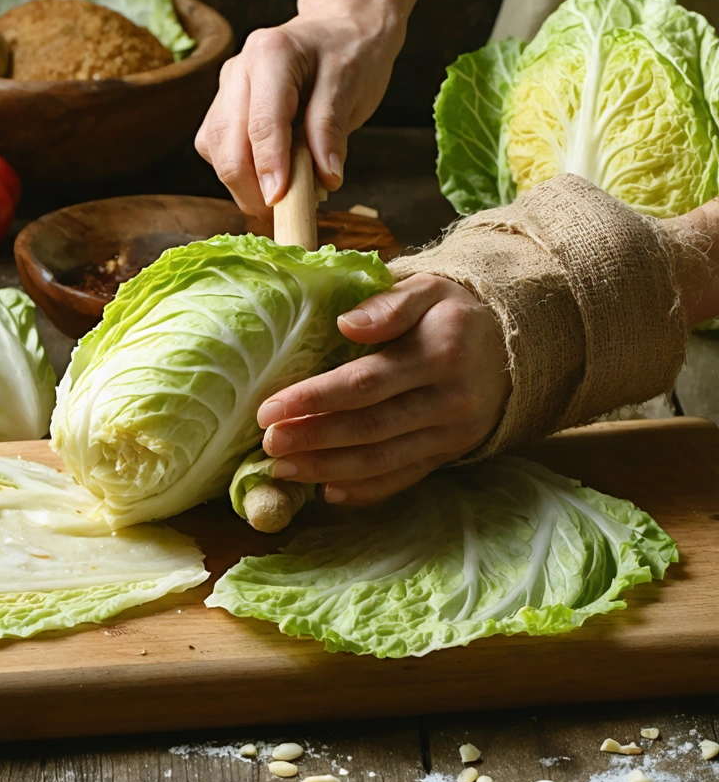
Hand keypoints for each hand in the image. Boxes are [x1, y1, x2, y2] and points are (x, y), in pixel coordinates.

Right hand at [194, 0, 404, 219]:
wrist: (343, 27)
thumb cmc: (352, 53)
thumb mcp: (353, 86)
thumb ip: (331, 130)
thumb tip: (325, 177)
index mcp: (271, 55)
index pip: (261, 124)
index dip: (268, 169)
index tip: (280, 203)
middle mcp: (238, 69)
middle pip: (225, 140)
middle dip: (247, 185)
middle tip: (279, 215)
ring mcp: (226, 88)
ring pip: (214, 147)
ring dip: (240, 182)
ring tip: (278, 197)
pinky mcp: (224, 107)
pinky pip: (217, 147)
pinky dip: (238, 170)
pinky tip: (267, 177)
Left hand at [256, 274, 510, 504]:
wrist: (513, 348)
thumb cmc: (452, 314)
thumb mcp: (428, 290)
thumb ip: (389, 304)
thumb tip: (346, 324)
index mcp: (439, 353)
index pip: (365, 382)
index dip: (314, 398)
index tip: (270, 408)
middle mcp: (448, 400)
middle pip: (369, 427)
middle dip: (313, 439)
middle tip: (268, 444)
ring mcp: (451, 433)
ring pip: (382, 459)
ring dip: (328, 468)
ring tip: (283, 470)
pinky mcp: (450, 454)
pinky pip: (405, 477)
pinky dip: (365, 489)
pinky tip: (329, 491)